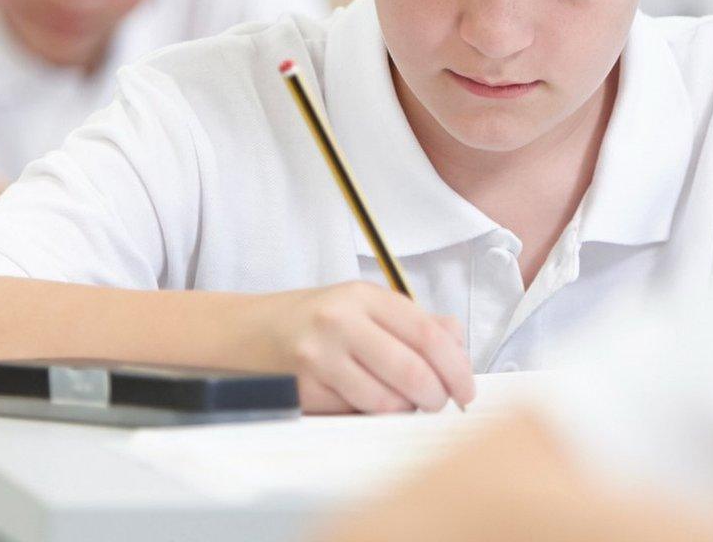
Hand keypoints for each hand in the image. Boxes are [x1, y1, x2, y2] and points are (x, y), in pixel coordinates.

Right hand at [248, 280, 474, 413]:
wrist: (246, 333)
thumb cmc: (312, 321)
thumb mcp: (361, 305)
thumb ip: (412, 321)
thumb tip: (458, 341)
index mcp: (363, 296)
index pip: (428, 335)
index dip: (457, 367)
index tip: (467, 388)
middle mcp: (341, 322)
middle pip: (413, 371)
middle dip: (437, 396)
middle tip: (440, 403)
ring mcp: (319, 357)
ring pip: (387, 401)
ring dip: (406, 409)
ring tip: (404, 402)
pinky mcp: (304, 390)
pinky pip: (356, 414)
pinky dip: (373, 415)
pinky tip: (370, 403)